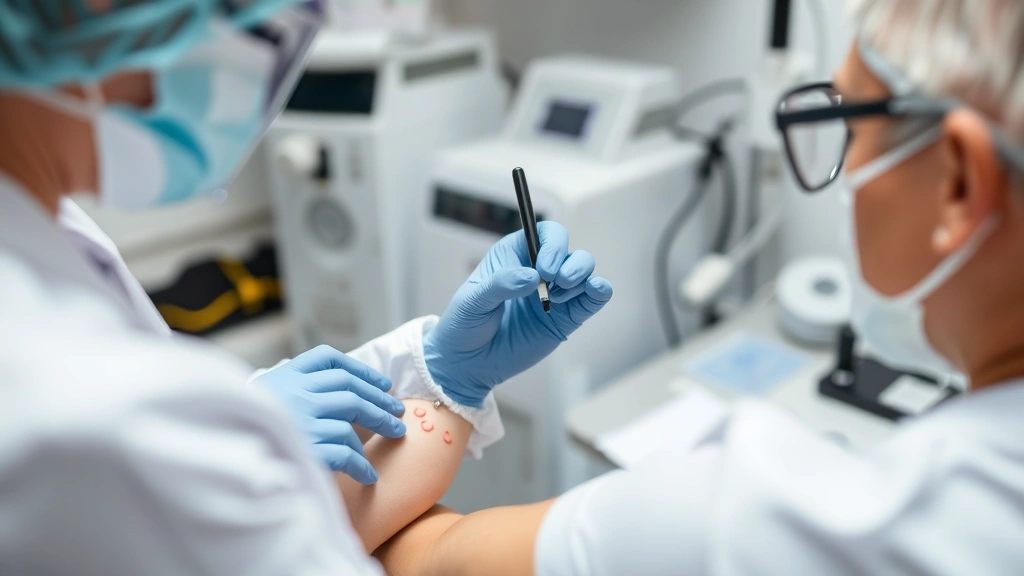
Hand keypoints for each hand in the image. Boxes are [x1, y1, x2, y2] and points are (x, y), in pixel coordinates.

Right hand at [256, 345, 406, 484]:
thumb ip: (292, 389)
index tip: (381, 382)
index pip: (329, 360)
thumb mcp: (263, 395)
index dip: (360, 370)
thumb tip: (330, 391)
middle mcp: (297, 393)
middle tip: (398, 412)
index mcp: (286, 376)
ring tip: (396, 435)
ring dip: (379, 427)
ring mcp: (303, 419)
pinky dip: (361, 465)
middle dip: (379, 400)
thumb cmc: (241, 424)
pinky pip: (346, 454)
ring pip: (351, 420)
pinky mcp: (307, 448)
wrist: (216, 441)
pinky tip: (369, 474)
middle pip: (350, 389)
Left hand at [423, 221, 612, 407]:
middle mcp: (539, 269)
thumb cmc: (465, 324)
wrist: (468, 363)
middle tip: (553, 282)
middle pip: (570, 251)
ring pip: (584, 271)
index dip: (553, 244)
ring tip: (555, 299)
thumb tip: (533, 277)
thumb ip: (501, 284)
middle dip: (570, 264)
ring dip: (579, 279)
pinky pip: (591, 300)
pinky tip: (597, 290)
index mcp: (515, 254)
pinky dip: (599, 291)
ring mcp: (555, 294)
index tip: (544, 268)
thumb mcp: (473, 301)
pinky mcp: (566, 318)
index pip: (545, 233)